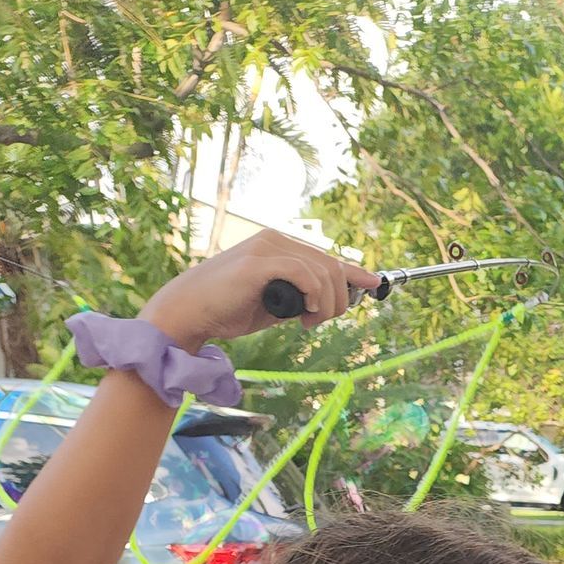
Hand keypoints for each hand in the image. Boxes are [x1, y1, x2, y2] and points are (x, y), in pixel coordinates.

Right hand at [141, 230, 376, 349]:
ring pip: (322, 271)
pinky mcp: (259, 263)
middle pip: (329, 265)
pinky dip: (315, 295)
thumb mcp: (274, 306)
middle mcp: (274, 241)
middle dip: (339, 299)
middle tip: (319, 322)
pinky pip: (304, 273)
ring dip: (327, 303)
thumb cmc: (228, 310)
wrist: (190, 313)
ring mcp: (266, 249)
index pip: (324, 257)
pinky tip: (307, 312)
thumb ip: (300, 300)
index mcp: (277, 248)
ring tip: (310, 321)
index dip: (352, 271)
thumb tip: (329, 304)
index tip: (373, 285)